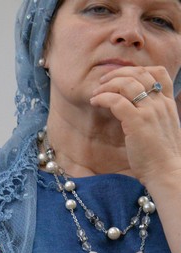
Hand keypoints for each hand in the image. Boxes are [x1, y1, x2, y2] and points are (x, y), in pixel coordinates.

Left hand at [92, 66, 180, 186]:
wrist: (166, 170)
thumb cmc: (161, 155)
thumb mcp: (163, 128)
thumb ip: (154, 115)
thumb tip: (136, 110)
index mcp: (168, 103)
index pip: (158, 73)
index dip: (137, 69)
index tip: (120, 77)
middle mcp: (161, 103)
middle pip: (139, 74)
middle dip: (117, 74)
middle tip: (102, 82)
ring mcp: (150, 111)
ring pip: (126, 84)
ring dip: (107, 85)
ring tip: (95, 93)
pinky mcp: (137, 122)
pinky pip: (116, 101)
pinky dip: (103, 98)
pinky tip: (95, 102)